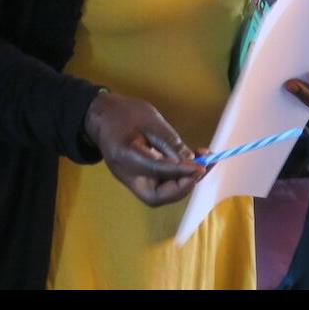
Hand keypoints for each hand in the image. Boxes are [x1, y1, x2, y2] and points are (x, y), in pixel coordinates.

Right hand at [84, 92, 204, 206]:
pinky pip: (163, 182)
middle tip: (204, 168)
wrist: (101, 116)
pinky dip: (181, 176)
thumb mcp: (149, 120)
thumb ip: (170, 142)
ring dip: (187, 181)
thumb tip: (191, 161)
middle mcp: (129, 175)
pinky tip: (198, 162)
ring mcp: (134, 178)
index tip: (199, 167)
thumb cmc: (123, 113)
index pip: (156, 171)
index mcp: (125, 158)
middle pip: (158, 195)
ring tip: (207, 162)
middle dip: (184, 186)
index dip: (180, 172)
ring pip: (163, 192)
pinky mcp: (142, 175)